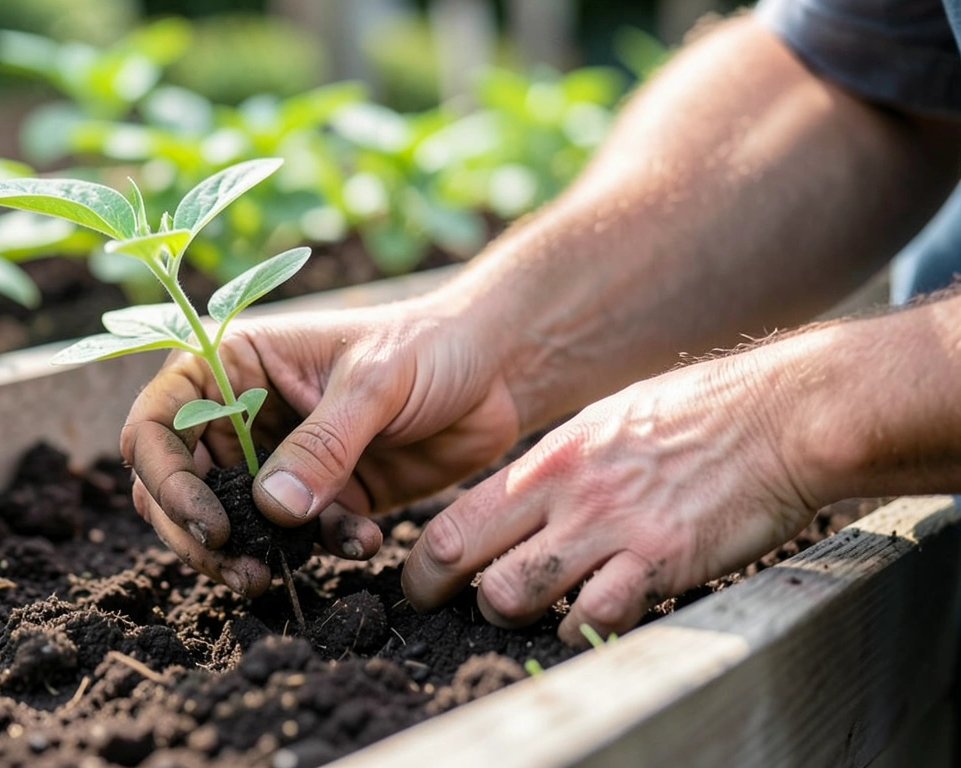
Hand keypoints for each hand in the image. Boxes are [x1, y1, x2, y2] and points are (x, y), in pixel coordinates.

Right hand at [121, 295, 522, 595]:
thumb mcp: (375, 382)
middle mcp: (240, 413)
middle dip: (196, 534)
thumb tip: (272, 509)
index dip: (166, 478)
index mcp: (231, 364)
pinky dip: (318, 551)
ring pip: (230, 521)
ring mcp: (277, 459)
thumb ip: (324, 444)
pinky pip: (295, 538)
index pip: (159, 423)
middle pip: (177, 484)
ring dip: (248, 555)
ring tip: (276, 579)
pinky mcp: (318, 497)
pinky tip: (363, 541)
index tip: (210, 522)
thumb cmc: (428, 346)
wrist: (494, 372)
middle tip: (239, 568)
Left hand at [402, 348, 818, 645]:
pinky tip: (598, 618)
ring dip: (518, 615)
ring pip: (515, 595)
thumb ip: (554, 468)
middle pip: (463, 561)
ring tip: (539, 611)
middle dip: (446, 597)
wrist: (778, 416)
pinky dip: (585, 630)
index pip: (452, 522)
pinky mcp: (660, 560)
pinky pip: (595, 616)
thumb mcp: (601, 423)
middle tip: (459, 611)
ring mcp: (610, 528)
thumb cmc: (693, 415)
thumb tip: (513, 501)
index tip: (425, 584)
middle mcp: (565, 494)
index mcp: (546, 460)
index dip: (424, 567)